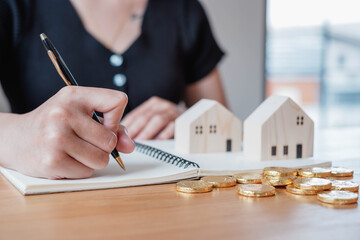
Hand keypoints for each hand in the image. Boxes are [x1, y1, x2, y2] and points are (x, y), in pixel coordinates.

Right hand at [0, 86, 133, 178]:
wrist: (14, 139)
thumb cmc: (53, 124)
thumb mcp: (80, 113)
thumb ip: (112, 126)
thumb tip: (129, 146)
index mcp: (74, 95)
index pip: (118, 101)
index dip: (116, 119)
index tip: (104, 124)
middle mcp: (64, 114)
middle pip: (110, 140)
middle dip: (103, 146)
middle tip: (84, 141)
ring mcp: (57, 138)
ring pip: (101, 159)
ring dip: (92, 160)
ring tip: (74, 151)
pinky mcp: (53, 161)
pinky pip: (86, 172)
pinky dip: (80, 169)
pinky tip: (65, 159)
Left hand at [121, 97, 180, 139]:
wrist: (190, 118)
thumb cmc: (167, 121)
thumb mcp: (152, 119)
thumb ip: (140, 125)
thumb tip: (122, 137)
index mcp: (152, 104)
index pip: (135, 114)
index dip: (126, 126)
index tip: (119, 136)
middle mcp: (161, 106)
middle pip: (145, 116)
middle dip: (135, 129)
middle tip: (127, 140)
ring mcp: (172, 112)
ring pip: (158, 120)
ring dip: (148, 132)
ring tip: (140, 141)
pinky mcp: (181, 121)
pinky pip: (172, 127)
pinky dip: (164, 134)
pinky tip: (158, 141)